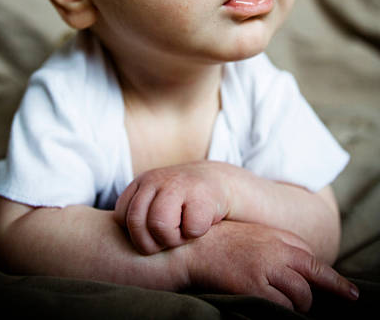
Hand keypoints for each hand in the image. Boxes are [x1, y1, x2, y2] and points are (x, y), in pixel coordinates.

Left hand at [114, 161, 229, 253]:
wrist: (218, 184)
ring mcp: (178, 184)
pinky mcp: (202, 196)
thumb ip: (136, 217)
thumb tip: (105, 255)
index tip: (152, 234)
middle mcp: (156, 180)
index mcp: (141, 183)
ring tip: (182, 234)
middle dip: (150, 243)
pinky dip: (195, 234)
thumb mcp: (153, 202)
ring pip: (159, 225)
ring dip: (173, 239)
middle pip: (136, 223)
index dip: (136, 235)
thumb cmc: (180, 204)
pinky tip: (201, 224)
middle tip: (166, 242)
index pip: (122, 217)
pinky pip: (190, 228)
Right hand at [186, 221, 358, 312]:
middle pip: (312, 281)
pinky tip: (264, 305)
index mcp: (281, 238)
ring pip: (300, 297)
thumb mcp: (258, 236)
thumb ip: (282, 248)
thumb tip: (304, 269)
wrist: (196, 244)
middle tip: (297, 303)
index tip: (350, 294)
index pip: (315, 262)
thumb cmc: (226, 242)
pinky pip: (280, 307)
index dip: (334, 281)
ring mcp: (267, 268)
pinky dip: (279, 311)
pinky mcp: (254, 285)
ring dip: (293, 306)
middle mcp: (278, 251)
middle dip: (308, 298)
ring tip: (274, 302)